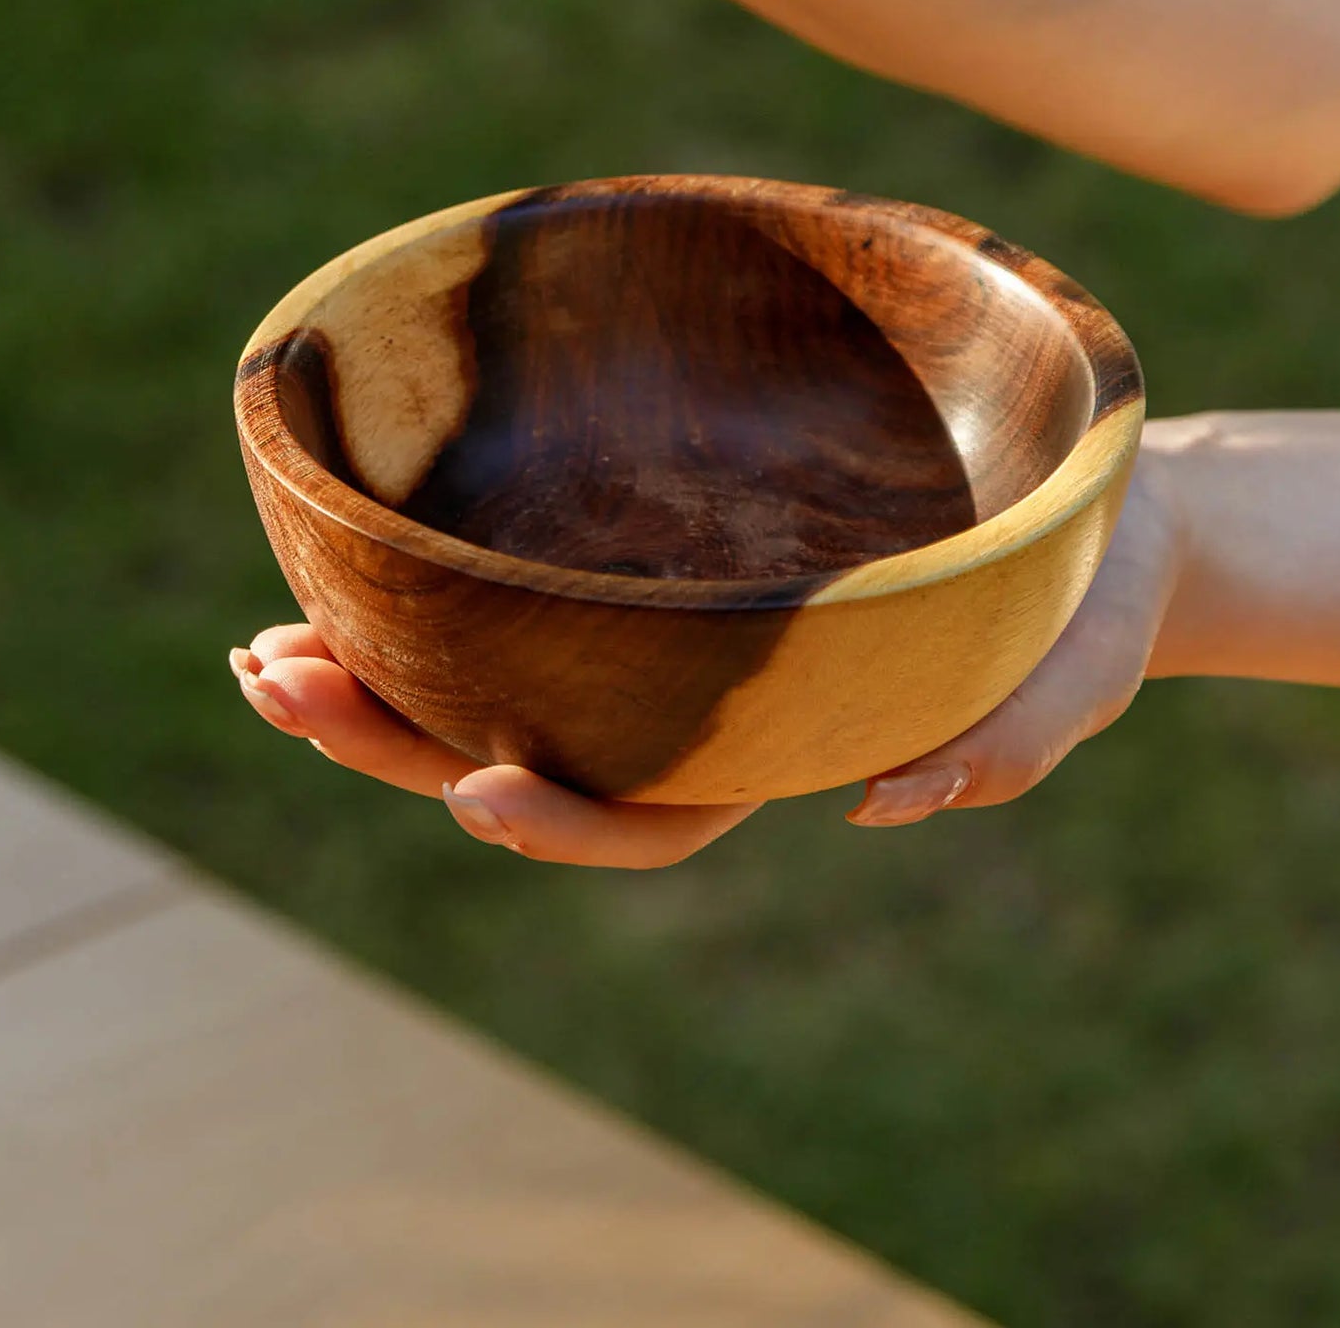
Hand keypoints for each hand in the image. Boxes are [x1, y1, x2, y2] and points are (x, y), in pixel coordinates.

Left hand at [231, 446, 1185, 866]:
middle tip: (274, 679)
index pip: (653, 815)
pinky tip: (342, 572)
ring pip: (494, 688)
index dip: (564, 820)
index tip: (473, 789)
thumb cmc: (1079, 607)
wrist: (1080, 520)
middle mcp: (691, 712)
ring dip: (373, 675)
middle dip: (393, 736)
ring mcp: (654, 645)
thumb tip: (882, 805)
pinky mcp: (642, 564)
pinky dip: (426, 590)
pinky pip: (518, 594)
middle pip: (527, 752)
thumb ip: (990, 745)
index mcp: (777, 751)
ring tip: (259, 656)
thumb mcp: (1063, 674)